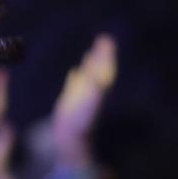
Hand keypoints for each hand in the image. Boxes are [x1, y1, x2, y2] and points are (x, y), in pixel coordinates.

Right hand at [52, 32, 116, 165]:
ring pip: (87, 77)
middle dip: (101, 55)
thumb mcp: (90, 98)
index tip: (107, 41)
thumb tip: (97, 67)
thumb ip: (95, 82)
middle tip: (103, 39)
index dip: (107, 55)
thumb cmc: (81, 120)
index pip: (105, 68)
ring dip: (89, 65)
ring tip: (90, 53)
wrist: (71, 139)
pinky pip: (74, 87)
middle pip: (98, 69)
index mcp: (98, 88)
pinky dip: (75, 78)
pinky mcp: (70, 103)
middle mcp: (91, 90)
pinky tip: (74, 73)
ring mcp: (81, 96)